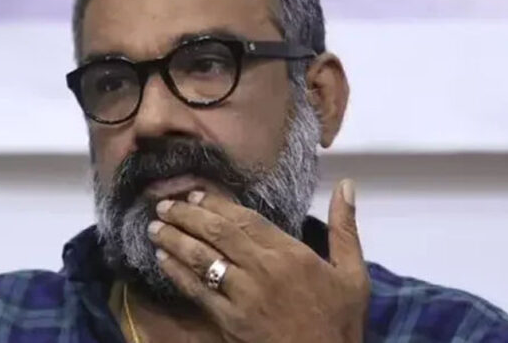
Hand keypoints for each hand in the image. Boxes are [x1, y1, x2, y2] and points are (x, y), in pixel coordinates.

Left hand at [148, 179, 369, 342]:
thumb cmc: (339, 322)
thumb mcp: (353, 274)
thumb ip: (345, 227)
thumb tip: (346, 184)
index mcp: (291, 254)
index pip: (246, 219)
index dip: (216, 203)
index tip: (194, 194)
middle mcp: (264, 269)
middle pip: (218, 233)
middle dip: (187, 216)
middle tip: (163, 204)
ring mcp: (244, 296)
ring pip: (202, 259)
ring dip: (175, 240)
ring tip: (154, 227)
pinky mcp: (230, 321)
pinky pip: (197, 291)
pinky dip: (177, 272)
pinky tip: (162, 260)